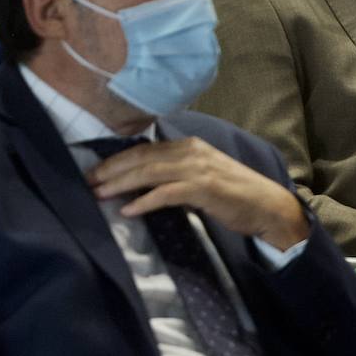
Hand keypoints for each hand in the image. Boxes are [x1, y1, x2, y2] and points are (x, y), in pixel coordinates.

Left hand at [88, 138, 309, 250]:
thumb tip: (140, 182)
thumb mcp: (200, 175)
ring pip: (149, 173)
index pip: (143, 149)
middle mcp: (190, 151)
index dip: (116, 160)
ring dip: (120, 184)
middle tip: (87, 182)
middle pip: (141, 158)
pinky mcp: (204, 188)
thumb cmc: (233, 194)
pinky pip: (166, 193)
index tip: (94, 171)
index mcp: (187, 145)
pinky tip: (127, 210)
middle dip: (111, 170)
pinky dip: (144, 201)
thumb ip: (174, 173)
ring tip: (99, 194)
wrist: (268, 206)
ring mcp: (198, 168)